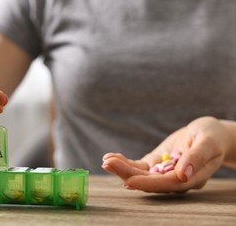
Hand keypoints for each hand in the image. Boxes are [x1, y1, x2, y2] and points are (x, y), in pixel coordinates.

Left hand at [102, 116, 227, 192]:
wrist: (210, 133)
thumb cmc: (212, 136)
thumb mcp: (208, 142)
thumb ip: (197, 157)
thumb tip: (183, 175)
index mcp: (192, 178)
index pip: (168, 184)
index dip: (148, 183)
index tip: (128, 181)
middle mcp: (176, 179)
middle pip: (150, 181)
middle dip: (128, 174)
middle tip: (108, 164)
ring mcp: (165, 172)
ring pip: (142, 174)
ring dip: (123, 168)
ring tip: (106, 161)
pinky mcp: (157, 164)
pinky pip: (139, 166)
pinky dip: (125, 162)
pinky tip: (111, 158)